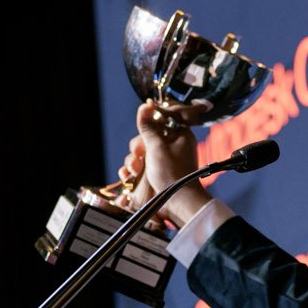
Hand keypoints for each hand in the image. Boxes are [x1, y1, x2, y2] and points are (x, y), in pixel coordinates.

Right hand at [117, 100, 209, 223]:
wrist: (177, 202)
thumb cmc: (172, 173)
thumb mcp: (157, 147)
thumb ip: (148, 127)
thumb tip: (144, 105)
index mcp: (179, 134)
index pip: (161, 119)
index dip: (149, 123)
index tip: (143, 131)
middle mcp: (172, 144)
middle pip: (147, 136)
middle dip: (138, 147)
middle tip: (139, 155)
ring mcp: (163, 159)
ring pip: (141, 151)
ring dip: (133, 160)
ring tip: (134, 170)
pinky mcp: (156, 171)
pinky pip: (140, 164)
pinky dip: (133, 169)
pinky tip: (129, 174)